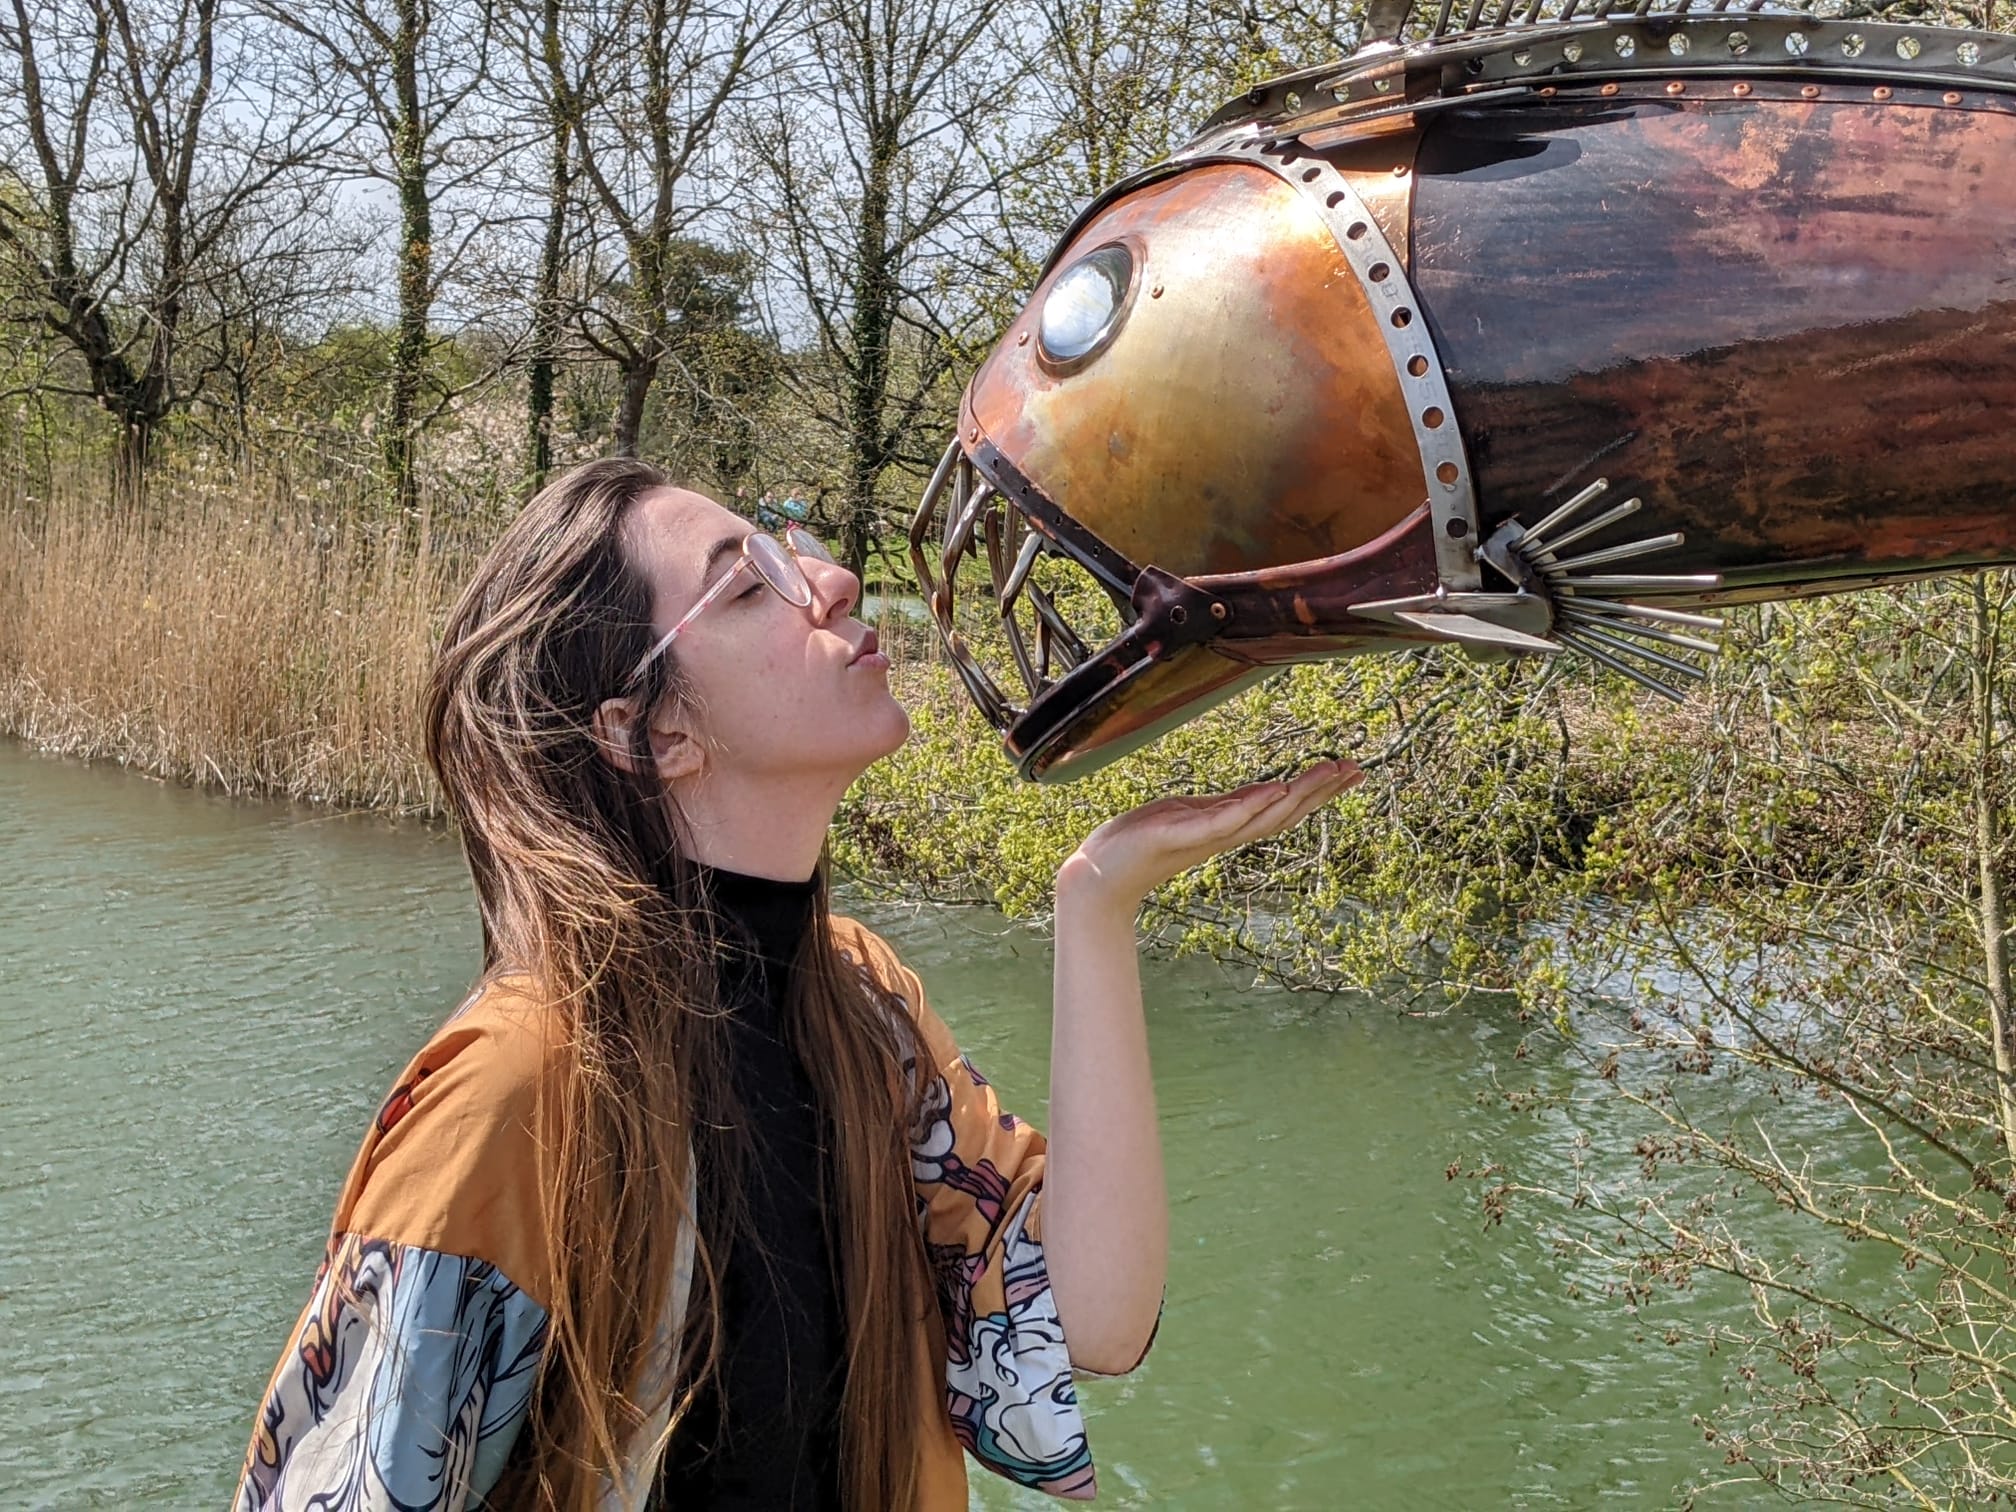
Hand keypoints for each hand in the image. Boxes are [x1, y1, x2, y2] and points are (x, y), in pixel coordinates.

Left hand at [1057, 759, 1363, 910]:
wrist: (1097, 876)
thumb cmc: (1137, 844)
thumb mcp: (1187, 817)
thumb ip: (1224, 808)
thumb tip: (1264, 793)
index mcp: (1226, 827)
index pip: (1281, 806)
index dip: (1318, 790)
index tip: (1351, 771)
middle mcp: (1222, 834)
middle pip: (1283, 811)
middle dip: (1321, 790)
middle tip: (1356, 769)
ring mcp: (1202, 836)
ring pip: (1260, 815)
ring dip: (1296, 794)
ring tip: (1327, 772)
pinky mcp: (1177, 836)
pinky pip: (1220, 821)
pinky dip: (1248, 807)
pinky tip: (1273, 790)